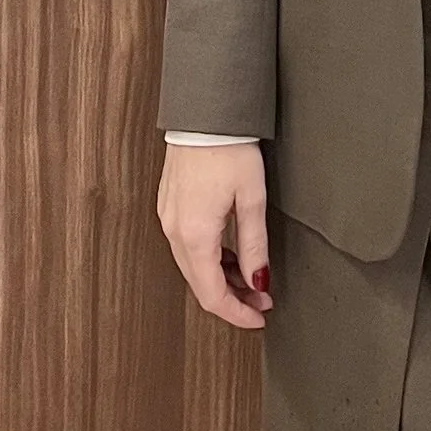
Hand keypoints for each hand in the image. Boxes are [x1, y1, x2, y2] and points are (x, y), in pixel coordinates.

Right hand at [156, 141, 273, 329]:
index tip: (259, 318)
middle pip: (200, 285)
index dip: (237, 313)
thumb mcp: (251, 199)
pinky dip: (208, 259)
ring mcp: (168, 218)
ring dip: (220, 279)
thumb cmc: (228, 148)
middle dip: (232, 299)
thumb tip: (258, 281)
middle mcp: (174, 231)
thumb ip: (254, 246)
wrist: (203, 113)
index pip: (212, 294)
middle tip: (262, 299)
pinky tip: (230, 255)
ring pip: (192, 267)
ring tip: (251, 278)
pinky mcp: (169, 206)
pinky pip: (186, 247)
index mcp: (194, 234)